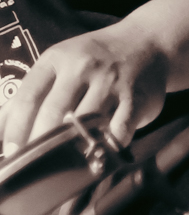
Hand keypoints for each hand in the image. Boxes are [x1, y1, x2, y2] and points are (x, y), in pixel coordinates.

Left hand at [0, 26, 167, 156]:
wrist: (149, 41)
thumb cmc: (96, 58)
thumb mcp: (60, 64)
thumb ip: (31, 94)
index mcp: (57, 58)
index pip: (28, 98)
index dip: (15, 131)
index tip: (11, 155)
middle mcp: (83, 66)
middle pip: (53, 115)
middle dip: (40, 147)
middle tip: (34, 170)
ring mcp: (111, 81)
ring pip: (84, 125)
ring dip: (72, 152)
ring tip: (63, 173)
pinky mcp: (136, 97)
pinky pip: (117, 132)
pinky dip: (105, 150)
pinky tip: (98, 160)